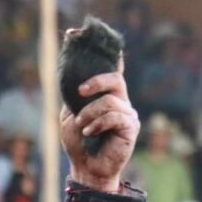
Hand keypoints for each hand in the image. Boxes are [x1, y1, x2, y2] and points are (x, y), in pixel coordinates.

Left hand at [60, 60, 139, 192]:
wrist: (86, 168)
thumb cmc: (78, 143)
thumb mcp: (70, 115)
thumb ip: (75, 97)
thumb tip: (74, 78)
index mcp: (106, 95)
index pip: (111, 68)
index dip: (101, 52)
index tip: (75, 34)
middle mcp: (121, 101)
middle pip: (116, 78)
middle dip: (96, 82)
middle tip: (80, 92)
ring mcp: (128, 114)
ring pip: (110, 101)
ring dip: (90, 113)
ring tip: (82, 126)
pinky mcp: (131, 127)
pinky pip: (115, 116)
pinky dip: (97, 123)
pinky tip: (90, 133)